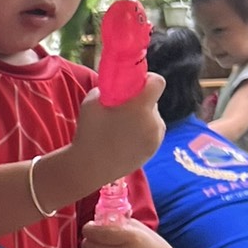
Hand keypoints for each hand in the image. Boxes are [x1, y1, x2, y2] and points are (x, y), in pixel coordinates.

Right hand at [61, 74, 166, 197]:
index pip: (158, 82)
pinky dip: (142, 133)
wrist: (89, 167)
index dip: (149, 80)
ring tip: (122, 129)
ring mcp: (156, 138)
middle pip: (153, 102)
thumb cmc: (89, 133)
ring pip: (153, 119)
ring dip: (142, 118)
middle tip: (122, 110)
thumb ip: (110, 90)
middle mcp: (153, 122)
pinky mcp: (153, 151)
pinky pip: (152, 134)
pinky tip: (125, 141)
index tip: (136, 85)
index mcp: (140, 107)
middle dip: (141, 102)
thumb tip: (117, 86)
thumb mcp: (92, 101)